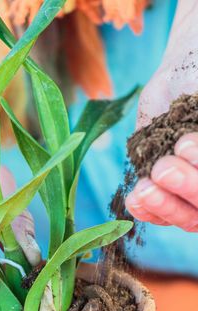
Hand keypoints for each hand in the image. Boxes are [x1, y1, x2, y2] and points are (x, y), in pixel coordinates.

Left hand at [126, 47, 197, 231]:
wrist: (181, 79)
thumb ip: (196, 130)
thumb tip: (188, 146)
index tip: (185, 145)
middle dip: (185, 188)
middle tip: (163, 169)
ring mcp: (185, 189)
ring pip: (183, 215)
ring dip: (163, 205)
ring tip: (144, 188)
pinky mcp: (160, 187)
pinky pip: (156, 213)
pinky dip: (145, 209)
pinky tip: (134, 198)